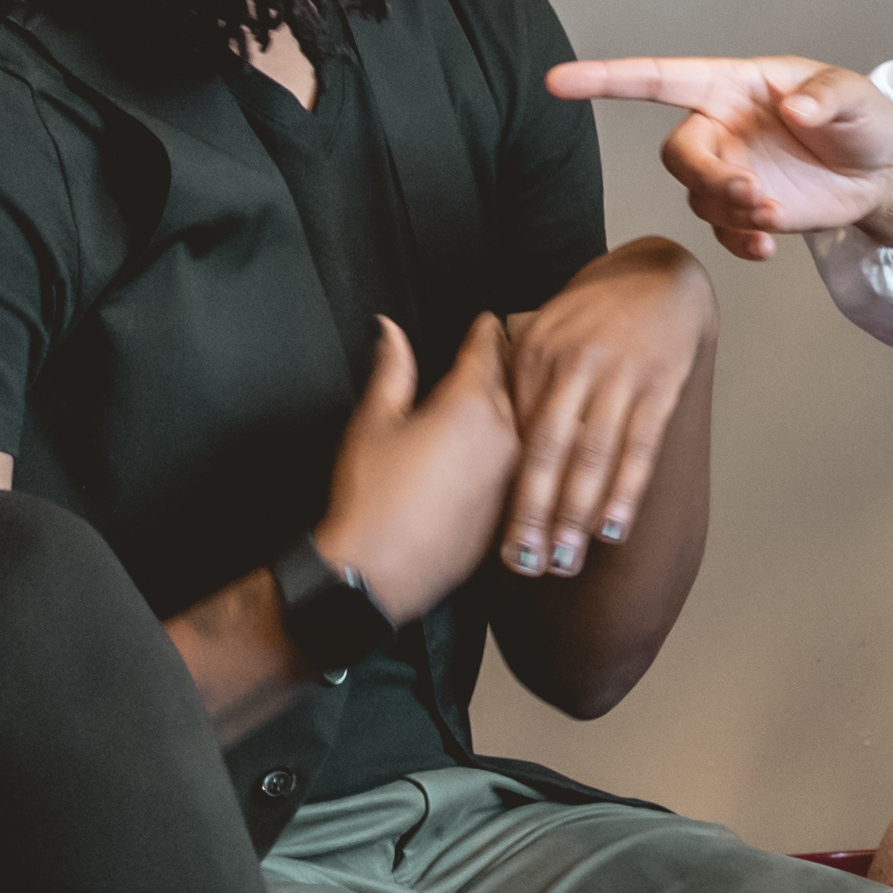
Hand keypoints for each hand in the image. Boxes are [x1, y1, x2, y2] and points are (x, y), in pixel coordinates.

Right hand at [317, 311, 517, 618]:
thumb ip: (392, 371)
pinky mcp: (511, 507)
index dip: (485, 331)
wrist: (381, 572)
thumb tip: (391, 330)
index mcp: (469, 405)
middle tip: (504, 347)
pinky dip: (511, 448)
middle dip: (506, 365)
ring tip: (507, 393)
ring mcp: (513, 475)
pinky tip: (497, 448)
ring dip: (515, 406)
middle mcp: (504, 436)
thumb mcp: (374, 423)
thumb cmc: (371, 496)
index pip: (486, 352)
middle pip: (512, 385)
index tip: (489, 319)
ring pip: (521, 425)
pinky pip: (518, 464)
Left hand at [494, 240, 711, 576]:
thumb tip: (488, 431)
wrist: (662, 277)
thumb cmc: (597, 315)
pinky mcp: (659, 385)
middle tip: (525, 563)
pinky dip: (626, 490)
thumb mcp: (547, 331)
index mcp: (537, 353)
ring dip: (578, 513)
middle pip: (549, 450)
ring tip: (567, 559)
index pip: (515, 433)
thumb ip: (520, 378)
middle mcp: (574, 364)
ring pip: (593, 454)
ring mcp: (618, 375)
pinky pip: (640, 445)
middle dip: (536, 512)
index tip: (495, 535)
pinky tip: (614, 528)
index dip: (505, 488)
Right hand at [549, 54, 892, 258]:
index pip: (658, 79)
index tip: (558, 81)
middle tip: (753, 193)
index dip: (607, 78)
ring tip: (775, 213)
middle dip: (709, 177)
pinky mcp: (746, 209)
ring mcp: (731, 170)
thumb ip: (824, 98)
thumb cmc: (864, 118)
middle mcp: (721, 127)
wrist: (884, 170)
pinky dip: (738, 241)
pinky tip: (768, 245)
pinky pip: (720, 231)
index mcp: (732, 85)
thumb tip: (794, 110)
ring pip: (698, 196)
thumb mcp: (853, 95)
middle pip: (678, 154)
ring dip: (730, 210)